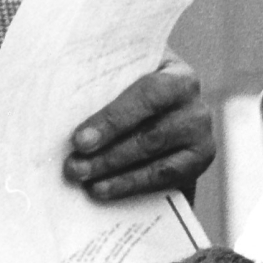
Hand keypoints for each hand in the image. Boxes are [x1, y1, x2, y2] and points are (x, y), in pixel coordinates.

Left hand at [62, 53, 215, 200]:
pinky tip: (107, 189)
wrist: (156, 99)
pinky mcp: (198, 165)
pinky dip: (135, 187)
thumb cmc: (126, 82)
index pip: (149, 95)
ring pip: (162, 164)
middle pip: (153, 136)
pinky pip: (168, 182)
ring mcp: (202, 140)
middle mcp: (196, 109)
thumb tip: (60, 102)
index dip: (114, 119)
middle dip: (110, 156)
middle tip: (75, 168)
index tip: (80, 141)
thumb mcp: (119, 73)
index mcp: (178, 77)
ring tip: (88, 184)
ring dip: (121, 177)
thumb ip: (100, 83)